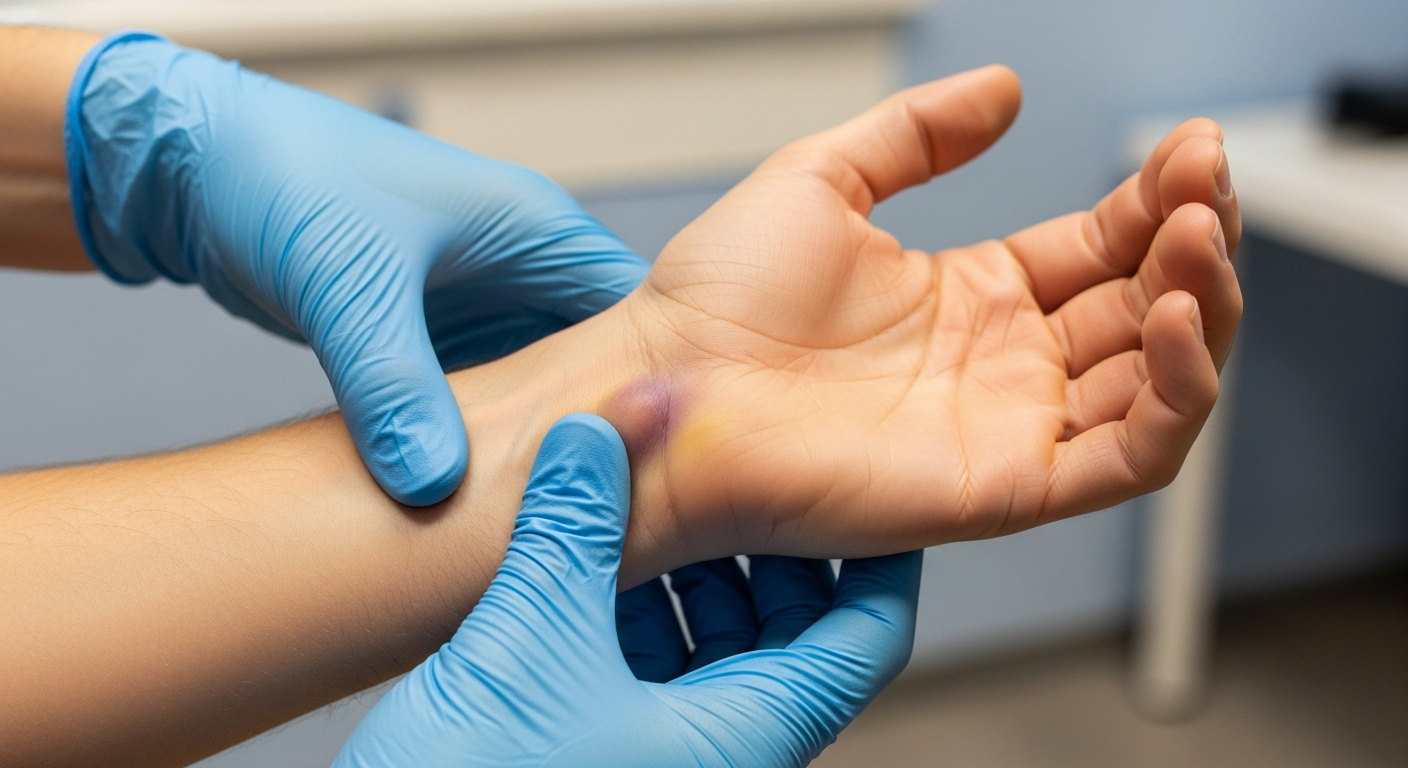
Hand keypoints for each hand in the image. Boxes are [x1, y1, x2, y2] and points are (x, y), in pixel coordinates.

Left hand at [66, 33, 647, 504]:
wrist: (190, 166)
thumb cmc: (279, 175)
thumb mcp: (348, 282)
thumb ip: (393, 383)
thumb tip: (434, 485)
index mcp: (535, 230)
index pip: (639, 315)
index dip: (658, 388)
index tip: (659, 465)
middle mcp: (520, 269)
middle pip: (597, 366)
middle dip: (598, 432)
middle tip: (603, 511)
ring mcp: (478, 306)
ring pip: (539, 392)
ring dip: (538, 445)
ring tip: (549, 516)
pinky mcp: (432, 338)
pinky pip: (480, 402)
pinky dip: (482, 446)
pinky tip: (478, 499)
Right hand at [334, 414, 921, 767]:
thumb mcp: (532, 641)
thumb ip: (573, 528)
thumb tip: (602, 431)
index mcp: (743, 739)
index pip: (866, 639)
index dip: (878, 557)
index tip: (861, 483)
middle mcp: (719, 755)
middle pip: (790, 635)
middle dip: (760, 548)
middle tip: (733, 470)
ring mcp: (664, 758)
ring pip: (715, 650)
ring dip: (688, 575)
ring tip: (648, 505)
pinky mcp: (605, 754)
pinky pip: (650, 671)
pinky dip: (633, 613)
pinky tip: (587, 563)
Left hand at [591, 64, 1241, 563]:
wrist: (666, 389)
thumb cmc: (714, 304)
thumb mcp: (823, 178)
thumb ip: (919, 134)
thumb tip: (1003, 89)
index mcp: (970, 297)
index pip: (1099, 247)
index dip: (1154, 199)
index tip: (1189, 146)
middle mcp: (1000, 365)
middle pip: (1142, 307)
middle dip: (1193, 242)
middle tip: (1210, 182)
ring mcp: (1007, 427)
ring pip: (1156, 382)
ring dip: (1200, 308)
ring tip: (1201, 235)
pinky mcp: (1004, 486)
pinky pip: (1128, 456)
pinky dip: (1174, 394)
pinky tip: (1171, 316)